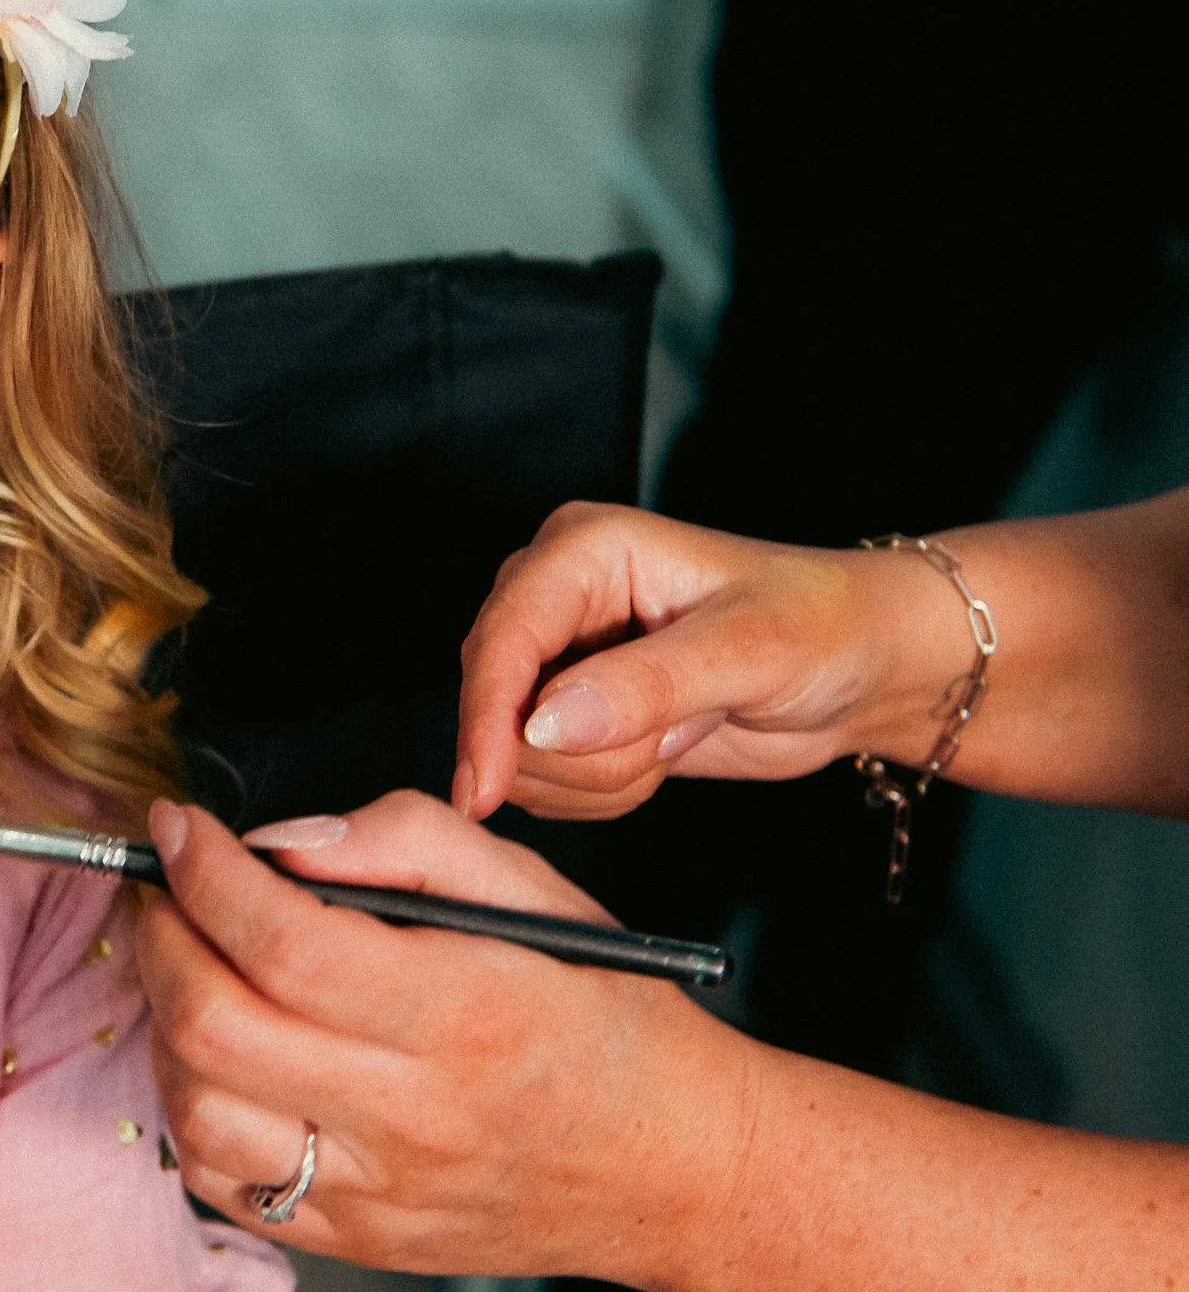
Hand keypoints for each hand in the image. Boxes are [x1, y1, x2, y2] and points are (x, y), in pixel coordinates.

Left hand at [137, 794, 752, 1280]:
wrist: (672, 1163)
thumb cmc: (603, 1012)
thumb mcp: (537, 890)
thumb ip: (409, 837)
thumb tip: (283, 840)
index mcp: (462, 1010)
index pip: (284, 939)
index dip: (204, 870)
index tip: (176, 827)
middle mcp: (414, 1111)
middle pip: (217, 1025)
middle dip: (161, 937)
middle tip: (167, 892)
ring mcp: (380, 1189)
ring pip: (200, 1112)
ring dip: (164, 1024)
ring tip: (192, 969)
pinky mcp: (360, 1238)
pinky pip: (222, 1183)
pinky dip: (193, 1108)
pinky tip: (222, 1056)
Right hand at [453, 502, 956, 820]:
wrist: (862, 669)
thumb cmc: (824, 626)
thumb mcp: (749, 650)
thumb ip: (646, 685)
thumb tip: (544, 719)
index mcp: (580, 550)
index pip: (500, 638)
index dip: (485, 717)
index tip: (481, 788)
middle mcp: (555, 598)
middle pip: (498, 703)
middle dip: (585, 751)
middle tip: (672, 735)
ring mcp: (560, 659)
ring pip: (520, 755)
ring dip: (603, 775)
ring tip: (680, 731)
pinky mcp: (572, 714)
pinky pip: (547, 784)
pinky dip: (605, 792)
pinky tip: (664, 751)